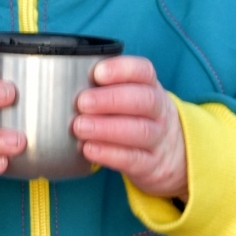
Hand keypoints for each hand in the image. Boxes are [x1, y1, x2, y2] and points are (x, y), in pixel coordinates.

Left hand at [74, 55, 186, 200]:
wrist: (173, 156)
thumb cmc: (137, 119)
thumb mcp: (130, 99)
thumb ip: (104, 90)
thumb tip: (62, 84)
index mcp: (150, 88)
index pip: (143, 71)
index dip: (122, 70)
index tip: (97, 73)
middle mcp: (158, 111)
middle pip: (144, 100)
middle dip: (111, 99)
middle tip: (82, 102)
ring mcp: (158, 139)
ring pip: (140, 130)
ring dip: (107, 128)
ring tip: (80, 127)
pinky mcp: (151, 165)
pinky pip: (133, 159)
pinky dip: (109, 154)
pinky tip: (89, 149)